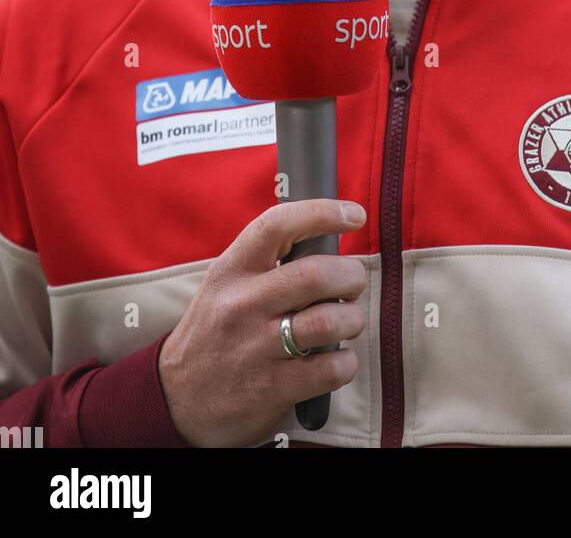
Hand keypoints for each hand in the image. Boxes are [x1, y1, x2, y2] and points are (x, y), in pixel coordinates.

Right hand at [158, 199, 367, 446]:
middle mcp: (242, 304)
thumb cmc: (214, 332)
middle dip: (351, 276)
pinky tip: (336, 359)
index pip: (278, 225)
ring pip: (329, 321)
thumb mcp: (225, 284)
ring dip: (352, 319)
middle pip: (316, 274)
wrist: (176, 400)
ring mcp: (256, 348)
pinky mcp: (271, 388)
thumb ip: (266, 261)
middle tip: (352, 283)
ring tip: (347, 321)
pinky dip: (345, 362)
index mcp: (232, 270)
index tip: (353, 214)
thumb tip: (327, 237)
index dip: (322, 212)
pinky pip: (330, 369)